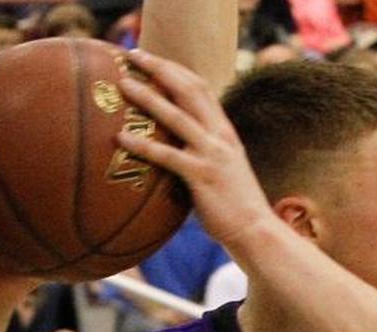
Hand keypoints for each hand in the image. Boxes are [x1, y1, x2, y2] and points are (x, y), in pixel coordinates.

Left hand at [114, 49, 278, 248]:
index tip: (152, 59)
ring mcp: (212, 154)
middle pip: (189, 89)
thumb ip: (204, 153)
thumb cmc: (234, 206)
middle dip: (160, 68)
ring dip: (148, 97)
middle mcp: (220, 136)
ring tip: (124, 85)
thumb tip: (176, 151)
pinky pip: (167, 156)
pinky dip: (142, 145)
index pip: (201, 88)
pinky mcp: (202, 176)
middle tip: (133, 55)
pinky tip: (120, 138)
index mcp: (225, 131)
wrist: (256, 231)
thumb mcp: (223, 170)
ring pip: (176, 116)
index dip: (175, 70)